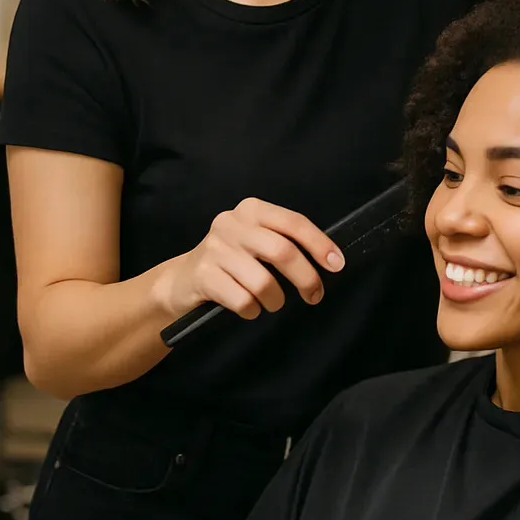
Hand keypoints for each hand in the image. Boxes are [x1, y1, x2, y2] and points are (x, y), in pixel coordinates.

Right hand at [155, 199, 344, 320]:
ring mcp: (215, 249)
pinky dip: (252, 310)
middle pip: (282, 251)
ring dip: (276, 300)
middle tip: (314, 296)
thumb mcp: (255, 241)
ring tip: (273, 303)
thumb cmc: (231, 261)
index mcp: (252, 210)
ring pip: (263, 281)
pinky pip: (242, 300)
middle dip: (306, 278)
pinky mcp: (203, 275)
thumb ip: (283, 241)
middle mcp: (232, 223)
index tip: (337, 265)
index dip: (319, 244)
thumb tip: (327, 259)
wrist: (182, 280)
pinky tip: (249, 308)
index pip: (294, 223)